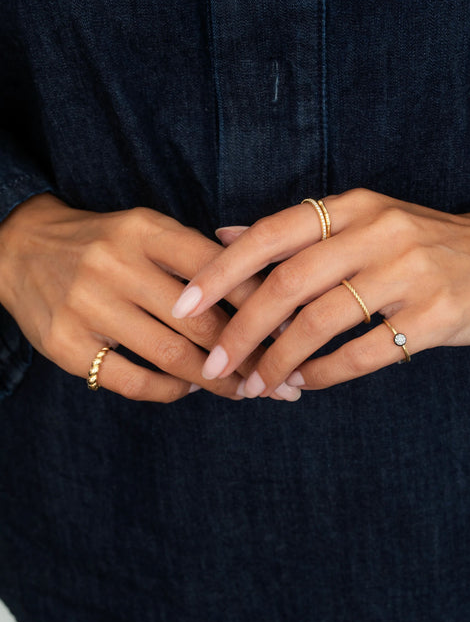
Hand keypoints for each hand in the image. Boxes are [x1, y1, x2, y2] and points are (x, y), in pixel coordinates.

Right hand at [0, 193, 293, 401]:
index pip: (218, 268)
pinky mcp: (64, 344)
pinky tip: (189, 389)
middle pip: (200, 320)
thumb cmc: (102, 243)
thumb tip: (262, 295)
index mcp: (144, 230)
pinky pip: (131, 381)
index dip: (260, 304)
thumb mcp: (146, 230)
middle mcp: (115, 264)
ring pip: (171, 355)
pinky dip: (169, 391)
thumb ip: (195, 256)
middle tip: (278, 376)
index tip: (290, 330)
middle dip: (248, 354)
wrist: (21, 249)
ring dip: (218, 380)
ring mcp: (87, 305)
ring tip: (246, 391)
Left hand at [170, 188, 469, 396]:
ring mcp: (411, 273)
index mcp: (353, 206)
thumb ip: (295, 230)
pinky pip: (365, 353)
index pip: (270, 234)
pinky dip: (326, 374)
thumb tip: (222, 236)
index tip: (183, 306)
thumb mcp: (363, 221)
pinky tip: (307, 384)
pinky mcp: (437, 315)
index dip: (220, 272)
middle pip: (288, 284)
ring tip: (255, 385)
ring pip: (321, 322)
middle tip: (214, 366)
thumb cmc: (425, 243)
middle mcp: (379, 232)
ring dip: (279, 361)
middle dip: (241, 330)